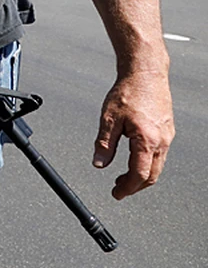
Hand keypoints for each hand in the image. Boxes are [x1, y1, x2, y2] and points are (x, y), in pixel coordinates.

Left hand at [93, 73, 173, 199]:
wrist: (146, 74)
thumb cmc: (128, 92)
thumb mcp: (108, 118)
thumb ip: (104, 143)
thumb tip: (99, 163)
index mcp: (147, 139)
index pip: (139, 174)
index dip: (127, 188)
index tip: (116, 194)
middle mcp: (162, 140)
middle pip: (151, 175)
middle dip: (135, 186)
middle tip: (118, 189)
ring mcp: (167, 136)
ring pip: (157, 166)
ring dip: (141, 175)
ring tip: (123, 177)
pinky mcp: (167, 131)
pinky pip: (160, 155)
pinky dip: (147, 163)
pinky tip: (134, 159)